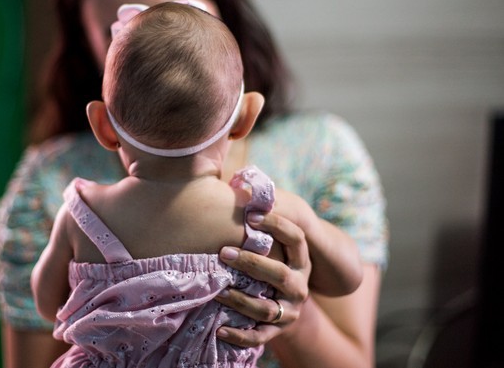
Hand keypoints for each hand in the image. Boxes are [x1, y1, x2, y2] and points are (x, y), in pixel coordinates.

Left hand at [215, 211, 310, 346]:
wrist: (283, 304)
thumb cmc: (268, 262)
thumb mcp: (272, 243)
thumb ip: (258, 217)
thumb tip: (239, 181)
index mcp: (300, 260)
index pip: (296, 238)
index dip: (276, 225)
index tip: (251, 215)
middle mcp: (299, 285)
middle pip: (280, 275)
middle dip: (252, 263)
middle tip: (224, 252)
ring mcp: (289, 311)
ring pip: (266, 308)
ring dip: (241, 299)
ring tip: (218, 290)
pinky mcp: (276, 332)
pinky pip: (258, 337)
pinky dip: (238, 336)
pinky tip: (218, 329)